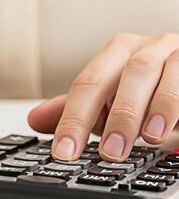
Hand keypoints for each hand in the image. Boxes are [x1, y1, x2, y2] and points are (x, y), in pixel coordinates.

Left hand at [28, 33, 178, 161]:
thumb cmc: (145, 87)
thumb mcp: (108, 98)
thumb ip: (75, 109)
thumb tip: (34, 120)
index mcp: (117, 51)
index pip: (88, 83)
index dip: (73, 119)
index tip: (64, 152)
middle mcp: (148, 46)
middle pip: (131, 74)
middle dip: (119, 115)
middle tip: (110, 152)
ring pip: (168, 76)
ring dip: (159, 109)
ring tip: (149, 139)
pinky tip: (176, 134)